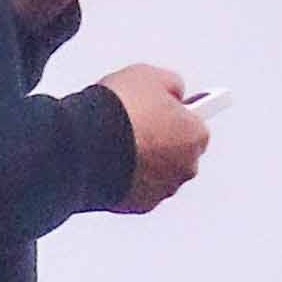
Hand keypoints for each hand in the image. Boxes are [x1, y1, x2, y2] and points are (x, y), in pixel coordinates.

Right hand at [96, 63, 209, 213]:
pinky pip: (134, 189)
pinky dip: (124, 178)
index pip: (194, 125)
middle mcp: (186, 167)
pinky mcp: (137, 205)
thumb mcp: (149, 76)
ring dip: (142, 162)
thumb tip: (175, 92)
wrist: (85, 143)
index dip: (176, 115)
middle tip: (134, 125)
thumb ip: (171, 85)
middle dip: (160, 142)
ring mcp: (162, 189)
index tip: (168, 111)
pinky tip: (107, 162)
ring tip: (115, 143)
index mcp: (196, 135)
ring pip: (156, 174)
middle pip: (177, 152)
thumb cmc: (119, 109)